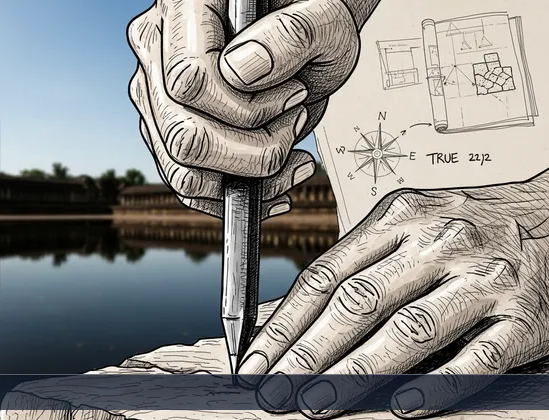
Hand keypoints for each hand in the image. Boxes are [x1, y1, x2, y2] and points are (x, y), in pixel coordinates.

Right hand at [127, 0, 363, 217]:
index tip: (295, 99)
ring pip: (180, 169)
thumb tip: (239, 72)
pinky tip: (273, 184)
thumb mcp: (328, 15)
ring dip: (245, 180)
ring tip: (291, 159)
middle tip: (295, 128)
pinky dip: (233, 193)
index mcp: (186, 5)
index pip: (191, 81)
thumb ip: (292, 34)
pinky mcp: (167, 124)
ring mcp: (156, 90)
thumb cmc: (316, 13)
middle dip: (250, 153)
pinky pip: (187, 180)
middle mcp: (158, 48)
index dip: (247, 109)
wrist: (308, 27)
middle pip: (181, 134)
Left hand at [239, 170, 548, 417]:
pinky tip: (401, 406)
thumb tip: (292, 319)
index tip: (255, 361)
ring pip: (410, 330)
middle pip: (358, 302)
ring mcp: (484, 278)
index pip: (326, 275)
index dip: (284, 323)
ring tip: (315, 405)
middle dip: (306, 354)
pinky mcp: (527, 315)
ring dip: (356, 373)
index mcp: (398, 217)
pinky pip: (478, 357)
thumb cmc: (471, 226)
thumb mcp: (410, 224)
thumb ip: (360, 264)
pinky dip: (436, 384)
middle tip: (273, 393)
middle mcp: (439, 242)